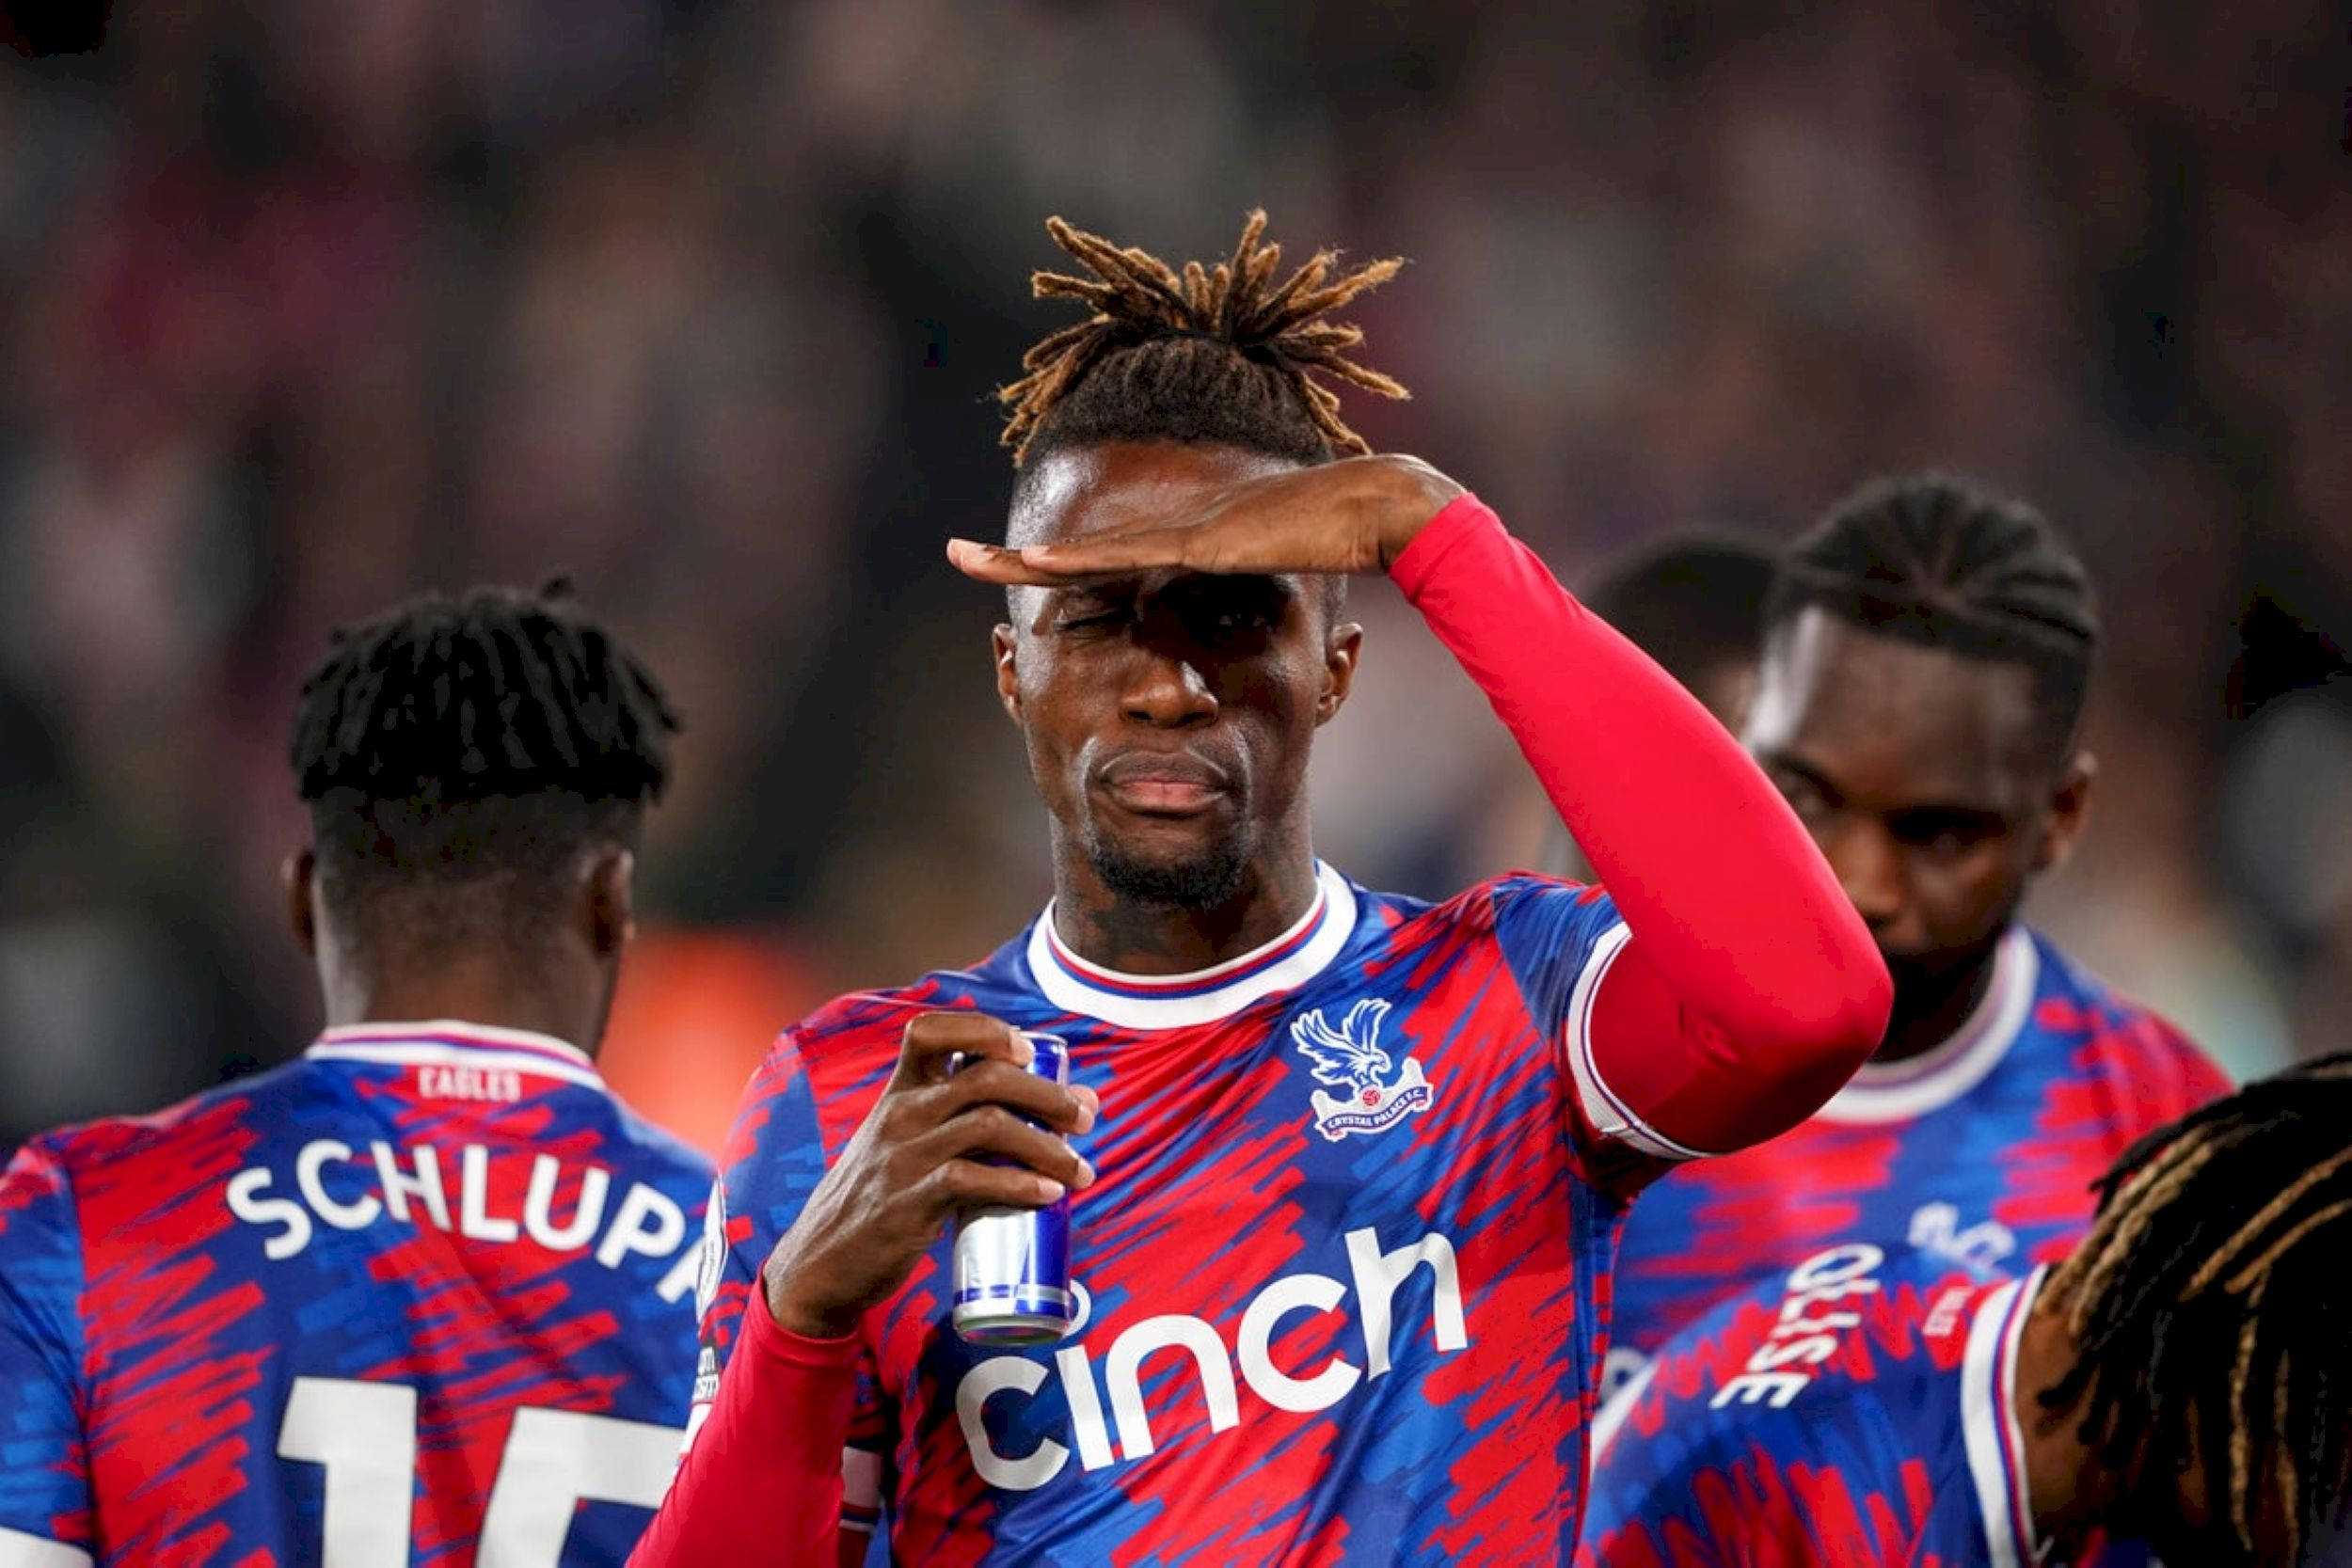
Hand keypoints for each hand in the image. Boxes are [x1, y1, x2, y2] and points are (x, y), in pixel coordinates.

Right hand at [761, 1013, 1098, 1340]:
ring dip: (1049, 1146)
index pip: (927, 1031)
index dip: (983, 1029)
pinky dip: (1020, 1184)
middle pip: (985, 1077)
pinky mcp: (908, 1203)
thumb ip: (957, 1127)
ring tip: (1081, 1171)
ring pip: (990, 1124)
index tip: (1027, 1049)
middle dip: (1048, 1094)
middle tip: (1085, 1118)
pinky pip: (973, 1179)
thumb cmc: (879, 1201)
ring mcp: (902, 1157)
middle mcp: (899, 1115)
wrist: (818, 1265)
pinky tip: (1048, 1195)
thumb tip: (1056, 1110)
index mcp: (896, 1094)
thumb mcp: (901, 1147)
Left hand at [947, 453, 1464, 586]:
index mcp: (1189, 541)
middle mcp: (1173, 531)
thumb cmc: (1344, 538)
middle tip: (955, 556)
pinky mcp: (1197, 542)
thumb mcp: (1288, 574)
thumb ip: (1263, 587)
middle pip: (1078, 551)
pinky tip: (1033, 564)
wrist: (1375, 507)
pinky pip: (1124, 558)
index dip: (1057, 566)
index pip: (1108, 560)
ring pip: (1086, 552)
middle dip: (1013, 557)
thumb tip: (1261, 608)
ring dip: (1024, 560)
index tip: (1013, 571)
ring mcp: (1182, 532)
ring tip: (969, 561)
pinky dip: (1075, 562)